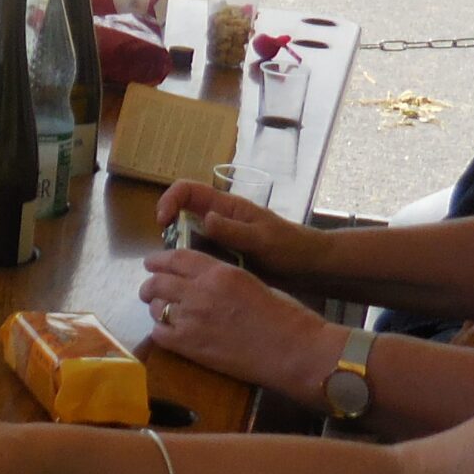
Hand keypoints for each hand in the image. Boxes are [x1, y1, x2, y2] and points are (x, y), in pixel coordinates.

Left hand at [138, 250, 338, 397]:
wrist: (294, 349)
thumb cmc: (285, 315)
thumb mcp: (250, 281)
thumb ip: (222, 278)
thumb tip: (203, 282)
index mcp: (218, 271)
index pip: (176, 258)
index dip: (158, 260)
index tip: (151, 263)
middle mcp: (199, 291)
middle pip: (158, 282)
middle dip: (150, 285)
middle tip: (149, 290)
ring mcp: (192, 318)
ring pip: (157, 307)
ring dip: (157, 308)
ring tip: (161, 312)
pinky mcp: (190, 346)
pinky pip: (160, 334)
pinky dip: (160, 331)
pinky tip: (168, 333)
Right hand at [152, 181, 315, 282]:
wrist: (310, 270)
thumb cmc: (291, 247)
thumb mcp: (263, 239)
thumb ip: (234, 230)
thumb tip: (205, 218)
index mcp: (226, 206)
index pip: (187, 190)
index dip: (169, 200)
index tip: (163, 223)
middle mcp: (218, 220)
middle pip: (181, 216)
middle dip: (170, 233)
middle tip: (170, 256)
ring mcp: (220, 240)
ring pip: (187, 240)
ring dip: (179, 253)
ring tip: (180, 273)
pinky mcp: (223, 259)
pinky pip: (199, 259)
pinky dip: (191, 268)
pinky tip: (194, 283)